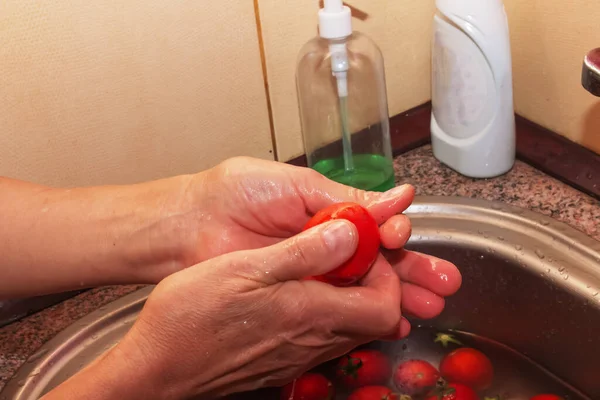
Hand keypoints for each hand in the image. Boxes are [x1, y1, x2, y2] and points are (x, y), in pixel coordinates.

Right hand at [45, 219, 404, 399]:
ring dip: (350, 298)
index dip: (387, 276)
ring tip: (325, 269)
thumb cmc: (192, 317)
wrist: (158, 368)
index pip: (385, 307)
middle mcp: (313, 342)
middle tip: (349, 255)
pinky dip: (327, 313)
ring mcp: (298, 356)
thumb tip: (349, 233)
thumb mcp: (245, 268)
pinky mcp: (282, 362)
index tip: (364, 249)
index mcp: (312, 314)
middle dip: (374, 284)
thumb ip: (302, 252)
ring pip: (349, 329)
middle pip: (373, 320)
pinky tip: (300, 295)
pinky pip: (323, 338)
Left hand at [156, 157, 460, 325]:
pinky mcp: (295, 298)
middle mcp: (326, 244)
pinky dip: (363, 318)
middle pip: (381, 261)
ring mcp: (312, 274)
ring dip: (400, 296)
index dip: (396, 234)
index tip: (404, 238)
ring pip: (365, 288)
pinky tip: (389, 324)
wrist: (190, 224)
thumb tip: (397, 195)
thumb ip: (346, 198)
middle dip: (414, 271)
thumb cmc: (236, 194)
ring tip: (430, 306)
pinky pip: (336, 310)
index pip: (377, 226)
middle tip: (445, 285)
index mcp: (329, 212)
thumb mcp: (296, 184)